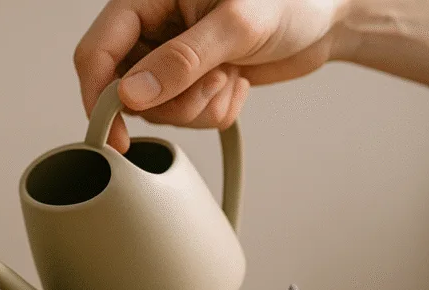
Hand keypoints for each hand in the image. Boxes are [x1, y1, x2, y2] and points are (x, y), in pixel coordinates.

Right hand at [74, 0, 346, 150]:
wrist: (332, 14)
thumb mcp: (238, 24)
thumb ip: (182, 60)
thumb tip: (132, 95)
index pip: (96, 53)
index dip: (99, 97)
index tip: (115, 135)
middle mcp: (152, 29)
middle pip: (123, 90)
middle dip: (170, 102)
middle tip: (212, 81)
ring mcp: (170, 57)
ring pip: (156, 110)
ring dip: (197, 106)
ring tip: (231, 74)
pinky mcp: (191, 81)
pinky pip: (185, 117)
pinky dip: (213, 110)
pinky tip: (237, 80)